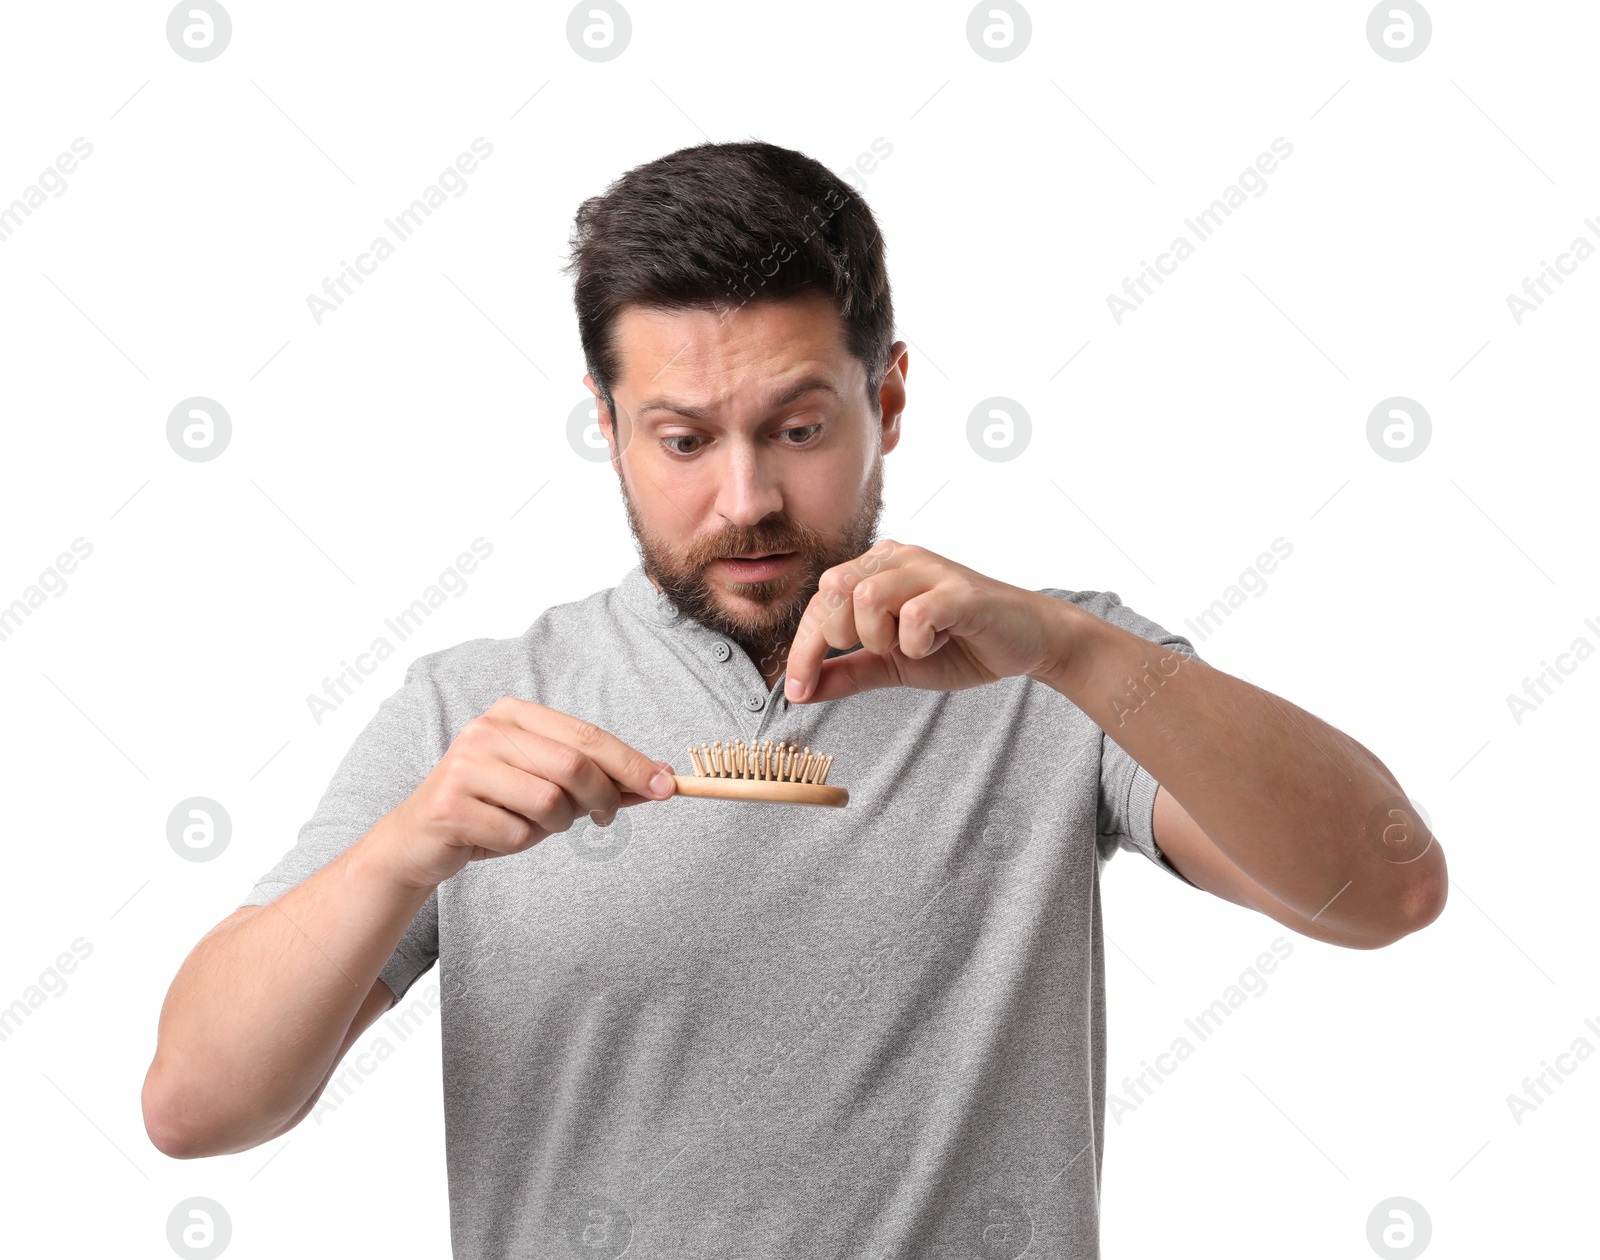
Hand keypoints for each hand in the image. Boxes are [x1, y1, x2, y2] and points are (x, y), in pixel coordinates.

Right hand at [373, 698, 675, 888]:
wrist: (419, 840)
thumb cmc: (494, 808)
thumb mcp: (547, 786)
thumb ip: (597, 780)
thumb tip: (658, 781)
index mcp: (515, 714)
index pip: (588, 735)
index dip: (631, 762)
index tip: (666, 786)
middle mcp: (487, 730)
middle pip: (573, 766)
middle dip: (601, 799)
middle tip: (602, 819)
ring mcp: (464, 765)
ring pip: (548, 802)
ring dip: (554, 826)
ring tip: (533, 825)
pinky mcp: (449, 805)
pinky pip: (516, 834)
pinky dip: (520, 844)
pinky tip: (498, 837)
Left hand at [782, 540, 1064, 703]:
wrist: (1027, 641)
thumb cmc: (960, 644)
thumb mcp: (893, 663)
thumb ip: (847, 672)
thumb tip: (799, 691)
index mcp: (877, 569)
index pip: (820, 601)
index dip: (803, 648)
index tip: (797, 690)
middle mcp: (899, 559)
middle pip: (833, 588)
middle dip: (840, 635)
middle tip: (878, 652)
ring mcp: (931, 570)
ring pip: (868, 596)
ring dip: (880, 637)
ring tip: (910, 647)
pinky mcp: (961, 592)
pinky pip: (916, 613)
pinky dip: (916, 640)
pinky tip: (936, 643)